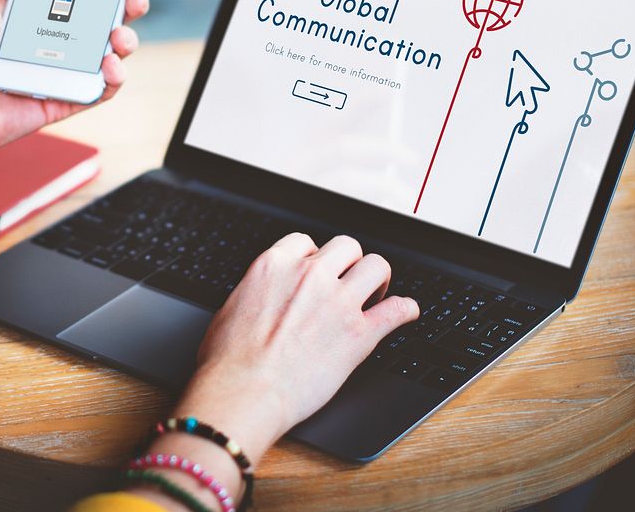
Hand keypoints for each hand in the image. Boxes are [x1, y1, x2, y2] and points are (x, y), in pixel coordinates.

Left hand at [0, 0, 149, 159]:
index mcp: (33, 16)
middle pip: (101, 21)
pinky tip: (111, 65)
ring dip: (126, 42)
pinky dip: (114, 78)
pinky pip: (99, 91)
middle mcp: (52, 43)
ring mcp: (61, 72)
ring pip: (108, 55)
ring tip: (118, 36)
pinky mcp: (63, 102)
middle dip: (125, 7)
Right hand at [175, 233, 418, 463]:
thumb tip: (262, 297)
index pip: (306, 242)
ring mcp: (338, 302)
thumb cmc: (228, 359)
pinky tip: (405, 313)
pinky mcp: (359, 333)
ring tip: (374, 295)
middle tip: (347, 283)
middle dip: (348, 263)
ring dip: (378, 279)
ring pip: (377, 266)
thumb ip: (256, 292)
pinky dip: (406, 310)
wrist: (244, 391)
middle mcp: (310, 276)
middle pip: (346, 246)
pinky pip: (398, 310)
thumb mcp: (231, 307)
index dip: (313, 257)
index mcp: (274, 265)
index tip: (316, 271)